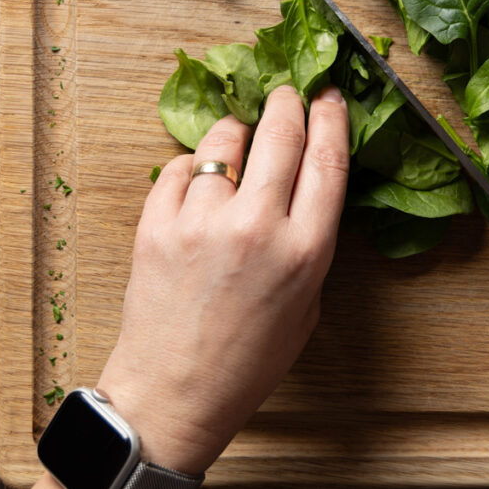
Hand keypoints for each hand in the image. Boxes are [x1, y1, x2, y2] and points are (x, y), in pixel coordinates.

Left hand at [97, 84, 349, 474]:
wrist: (174, 395)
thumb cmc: (248, 360)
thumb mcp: (307, 304)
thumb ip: (310, 241)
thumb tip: (304, 184)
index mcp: (304, 251)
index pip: (327, 158)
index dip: (332, 117)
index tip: (330, 96)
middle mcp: (256, 227)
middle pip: (281, 131)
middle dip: (289, 101)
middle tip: (289, 92)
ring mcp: (201, 222)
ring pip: (224, 139)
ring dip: (238, 131)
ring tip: (239, 139)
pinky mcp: (156, 224)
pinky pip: (180, 166)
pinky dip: (194, 166)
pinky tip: (200, 183)